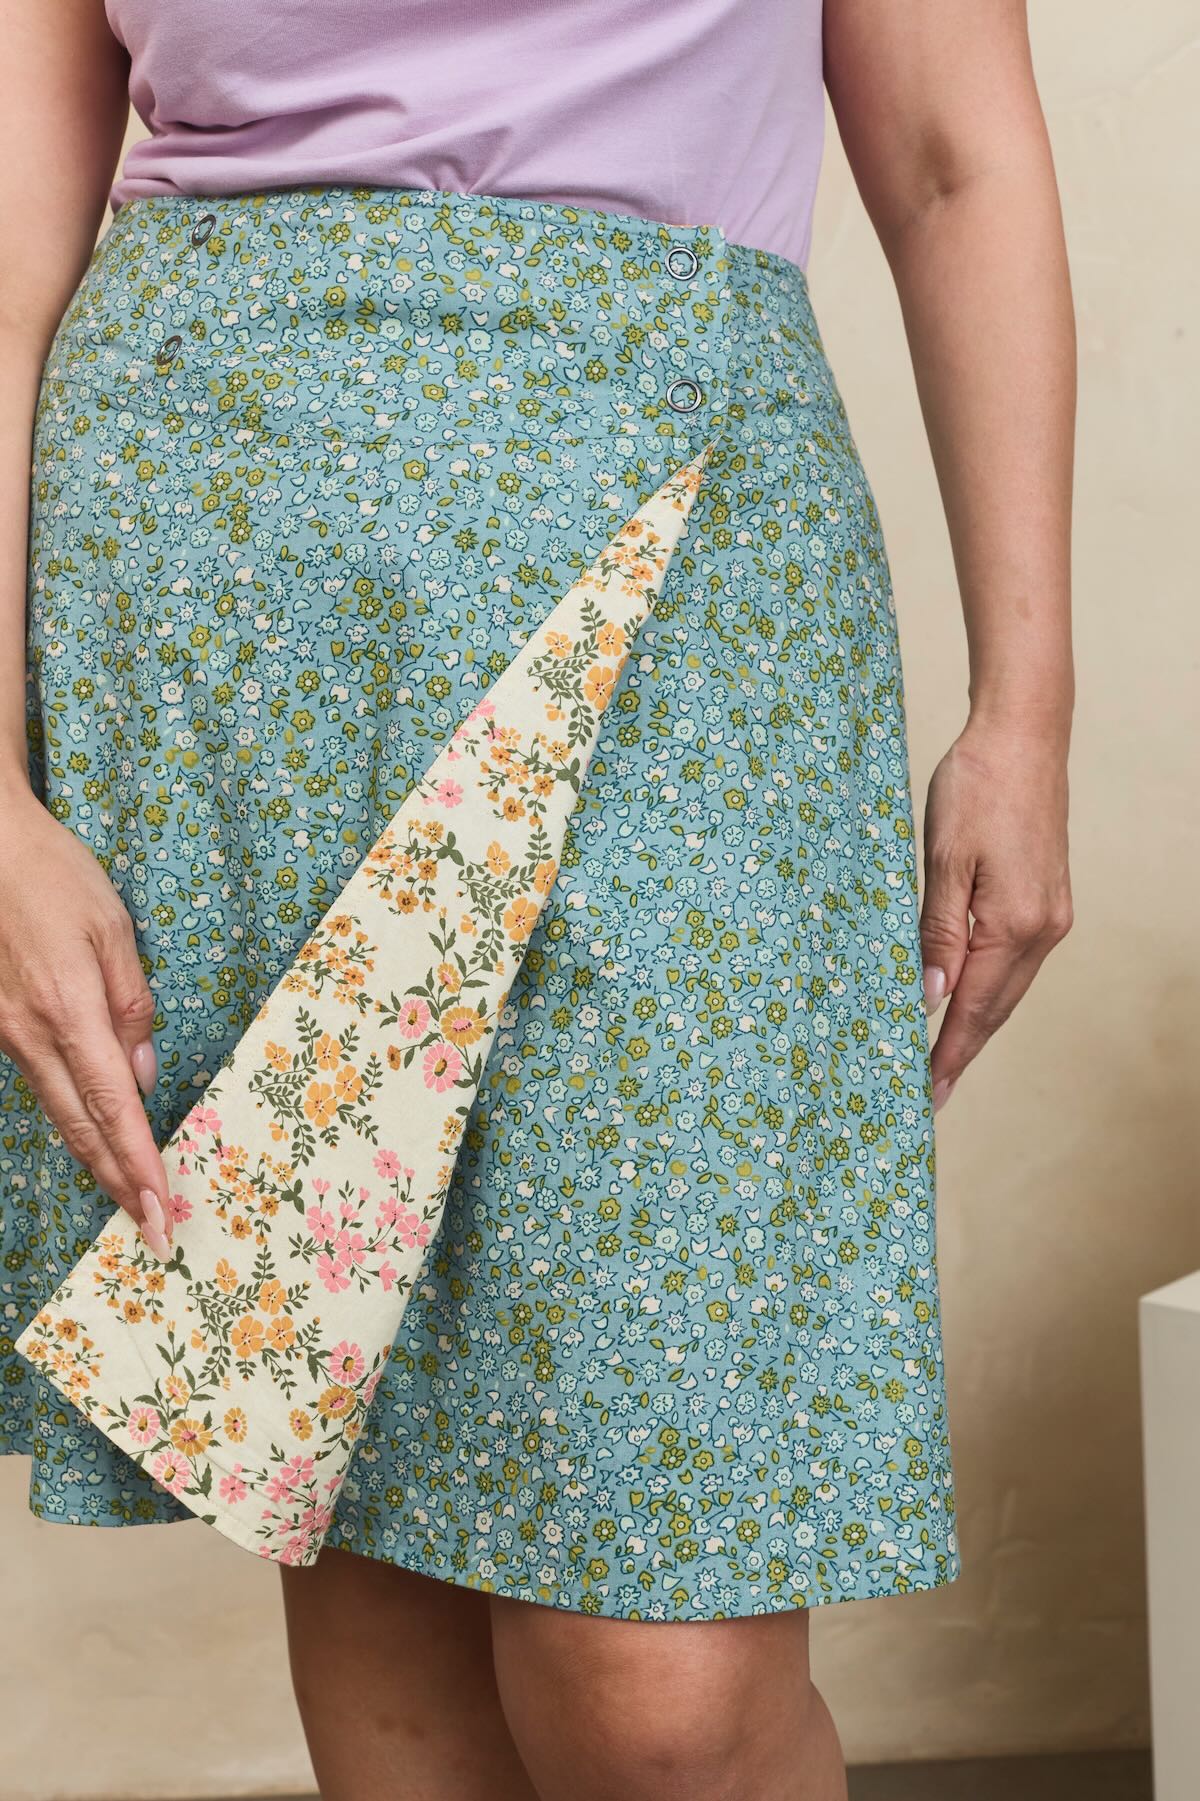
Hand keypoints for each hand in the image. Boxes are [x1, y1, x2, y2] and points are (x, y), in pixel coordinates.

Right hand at [0, 786, 172, 1255]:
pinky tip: (92, 1134)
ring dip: (94, 1155)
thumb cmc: (51, 876)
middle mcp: (31, 1035)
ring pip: (57, 1109)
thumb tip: (143, 1074)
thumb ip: (131, 1005)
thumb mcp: (111, 928)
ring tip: (128, 1195)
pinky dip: (71, 1117)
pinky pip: (41, 1081)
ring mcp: (7, 1034)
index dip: (135, 1162)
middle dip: (117, 1181)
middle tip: (151, 1228)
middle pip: (80, 1125)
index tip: (157, 1208)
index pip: (111, 1105)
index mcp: (68, 1011)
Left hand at [919, 713, 1072, 1110]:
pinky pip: (1015, 963)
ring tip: (942, 1057)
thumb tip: (931, 997)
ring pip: (1007, 988)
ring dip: (976, 1024)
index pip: (974, 1009)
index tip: (926, 1094)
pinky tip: (966, 997)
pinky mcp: (1048, 899)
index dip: (949, 1054)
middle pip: (995, 1009)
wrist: (1024, 737)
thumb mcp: (943, 860)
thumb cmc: (976, 788)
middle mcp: (1043, 929)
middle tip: (929, 1093)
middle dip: (961, 1052)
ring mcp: (1051, 915)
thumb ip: (938, 933)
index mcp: (1016, 925)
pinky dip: (988, 990)